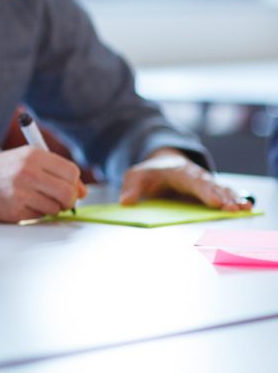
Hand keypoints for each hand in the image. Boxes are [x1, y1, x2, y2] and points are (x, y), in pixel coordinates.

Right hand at [0, 147, 86, 222]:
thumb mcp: (20, 159)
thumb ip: (50, 170)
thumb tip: (80, 191)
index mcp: (32, 154)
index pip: (71, 171)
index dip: (74, 183)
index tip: (70, 188)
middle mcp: (28, 171)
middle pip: (68, 192)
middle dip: (68, 200)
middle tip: (58, 200)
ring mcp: (21, 192)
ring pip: (56, 208)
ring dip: (49, 208)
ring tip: (31, 200)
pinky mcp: (14, 211)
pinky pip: (39, 217)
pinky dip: (34, 214)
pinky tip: (19, 205)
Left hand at [119, 149, 253, 210]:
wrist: (161, 164)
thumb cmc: (149, 173)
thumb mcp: (135, 176)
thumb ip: (131, 188)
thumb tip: (126, 201)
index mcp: (178, 171)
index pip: (193, 181)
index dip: (205, 191)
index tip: (215, 202)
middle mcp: (195, 175)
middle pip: (211, 185)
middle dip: (223, 197)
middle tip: (234, 208)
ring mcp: (204, 182)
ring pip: (220, 189)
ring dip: (233, 198)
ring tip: (245, 208)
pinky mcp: (209, 190)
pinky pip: (223, 194)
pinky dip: (234, 199)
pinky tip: (246, 207)